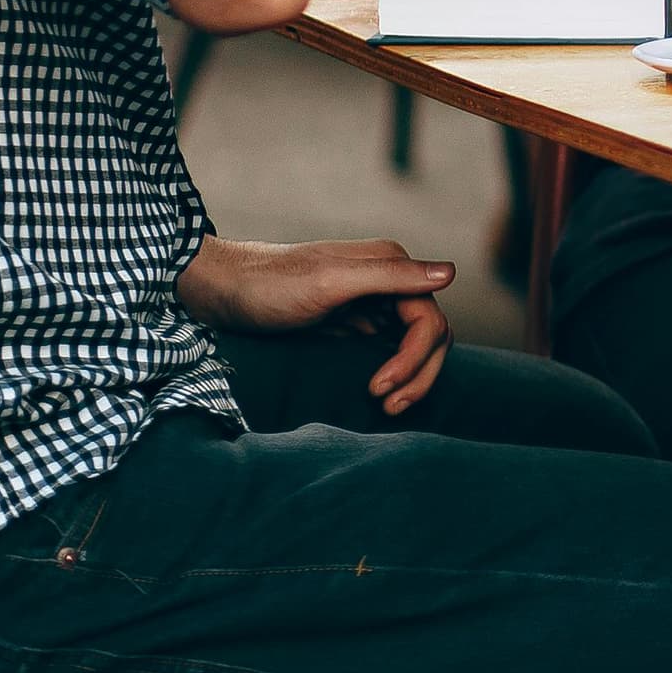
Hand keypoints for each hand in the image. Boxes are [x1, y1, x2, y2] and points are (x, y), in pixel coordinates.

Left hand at [177, 234, 454, 414]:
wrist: (220, 291)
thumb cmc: (267, 285)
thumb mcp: (328, 282)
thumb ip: (390, 276)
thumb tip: (451, 273)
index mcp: (390, 265)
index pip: (430, 321)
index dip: (414, 360)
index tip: (379, 389)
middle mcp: (388, 280)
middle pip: (431, 335)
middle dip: (418, 374)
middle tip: (387, 406)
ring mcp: (372, 301)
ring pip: (415, 344)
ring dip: (411, 376)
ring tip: (385, 404)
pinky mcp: (353, 320)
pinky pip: (390, 348)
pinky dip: (393, 371)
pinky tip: (376, 389)